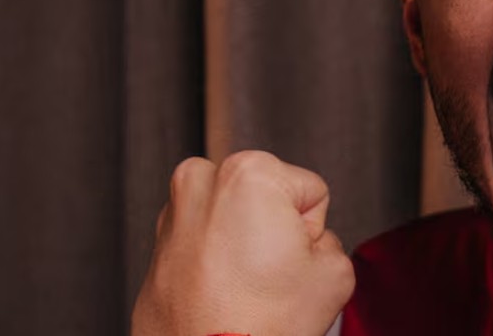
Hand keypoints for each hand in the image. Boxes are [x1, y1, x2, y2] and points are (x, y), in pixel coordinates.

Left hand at [132, 151, 354, 335]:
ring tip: (245, 285)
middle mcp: (201, 182)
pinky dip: (216, 261)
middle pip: (269, 199)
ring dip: (243, 243)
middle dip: (273, 231)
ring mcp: (172, 214)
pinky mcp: (156, 247)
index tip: (292, 261)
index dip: (311, 232)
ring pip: (235, 219)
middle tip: (270, 273)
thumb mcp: (335, 273)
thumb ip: (331, 241)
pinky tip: (223, 292)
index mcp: (248, 173)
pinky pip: (206, 243)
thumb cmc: (258, 325)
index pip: (311, 193)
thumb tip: (311, 246)